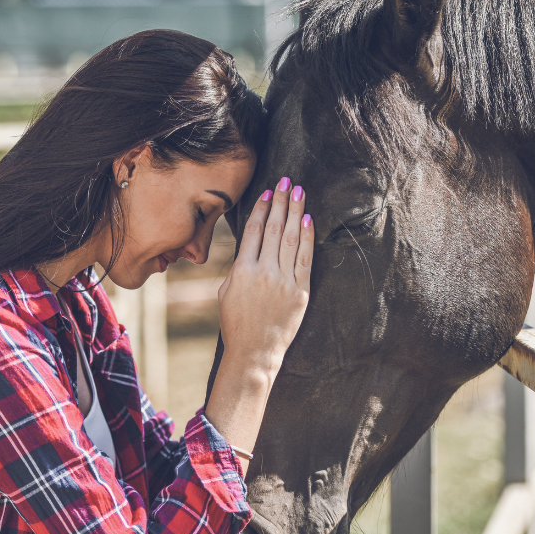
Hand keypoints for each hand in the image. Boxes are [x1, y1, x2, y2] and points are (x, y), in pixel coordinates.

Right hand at [206, 178, 313, 471]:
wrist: (254, 353)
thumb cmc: (235, 322)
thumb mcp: (226, 290)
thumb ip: (239, 265)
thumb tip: (252, 243)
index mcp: (242, 270)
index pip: (254, 231)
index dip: (262, 209)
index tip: (268, 192)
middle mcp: (264, 273)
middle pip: (275, 228)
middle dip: (281, 201)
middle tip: (286, 180)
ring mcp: (284, 282)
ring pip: (292, 239)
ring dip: (296, 212)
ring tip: (299, 191)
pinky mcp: (300, 292)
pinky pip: (305, 259)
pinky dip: (307, 238)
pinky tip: (308, 219)